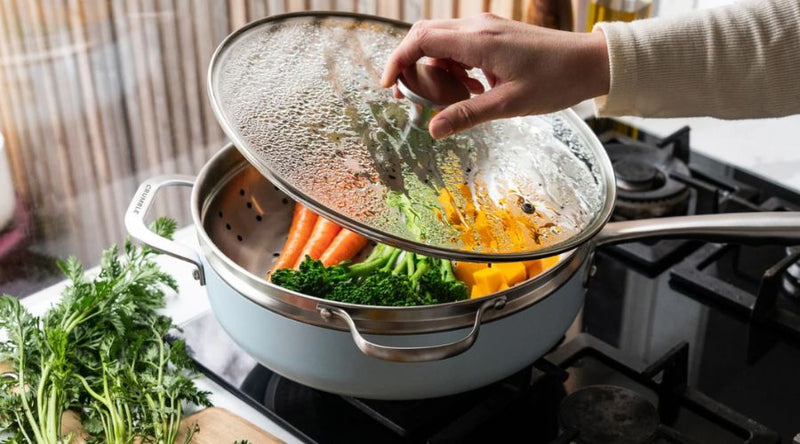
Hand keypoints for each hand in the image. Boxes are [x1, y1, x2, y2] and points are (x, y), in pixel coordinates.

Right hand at [381, 14, 609, 138]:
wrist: (591, 62)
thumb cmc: (555, 81)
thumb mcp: (508, 105)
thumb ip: (467, 115)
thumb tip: (432, 129)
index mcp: (478, 41)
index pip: (421, 41)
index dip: (397, 61)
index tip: (388, 86)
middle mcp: (478, 27)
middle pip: (425, 35)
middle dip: (411, 64)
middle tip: (412, 96)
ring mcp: (487, 27)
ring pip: (442, 41)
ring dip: (436, 69)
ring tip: (453, 99)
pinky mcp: (495, 33)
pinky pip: (460, 44)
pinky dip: (454, 66)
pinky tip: (473, 89)